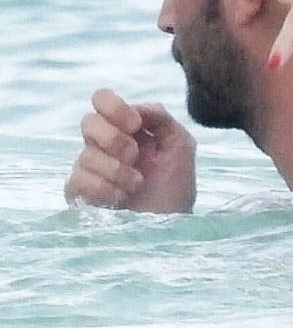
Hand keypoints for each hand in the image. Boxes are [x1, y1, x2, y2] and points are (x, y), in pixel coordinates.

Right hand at [64, 88, 196, 212]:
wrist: (169, 227)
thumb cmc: (175, 186)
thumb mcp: (180, 146)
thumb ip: (162, 119)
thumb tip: (136, 109)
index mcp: (125, 128)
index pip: (102, 100)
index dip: (115, 107)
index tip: (136, 125)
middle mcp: (102, 145)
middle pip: (88, 122)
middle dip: (114, 138)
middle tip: (134, 156)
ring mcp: (89, 169)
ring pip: (85, 155)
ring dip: (117, 170)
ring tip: (137, 184)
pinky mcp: (79, 194)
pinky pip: (77, 181)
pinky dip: (103, 188)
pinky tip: (121, 197)